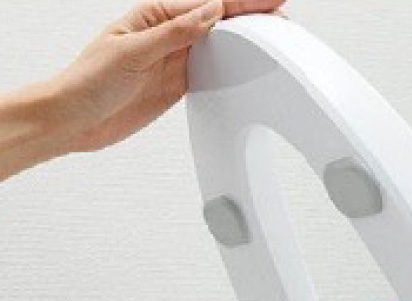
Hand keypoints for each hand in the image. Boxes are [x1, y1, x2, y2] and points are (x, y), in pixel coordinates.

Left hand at [53, 0, 284, 152]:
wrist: (74, 121)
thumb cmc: (87, 81)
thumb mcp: (132, 51)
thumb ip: (175, 33)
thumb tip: (210, 13)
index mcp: (155, 16)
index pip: (207, 5)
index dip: (242, 2)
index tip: (270, 0)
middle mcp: (168, 35)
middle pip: (219, 22)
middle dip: (251, 16)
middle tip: (281, 16)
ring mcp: (175, 60)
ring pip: (220, 45)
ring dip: (246, 40)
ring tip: (272, 35)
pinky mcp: (178, 84)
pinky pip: (212, 71)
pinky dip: (233, 68)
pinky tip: (247, 64)